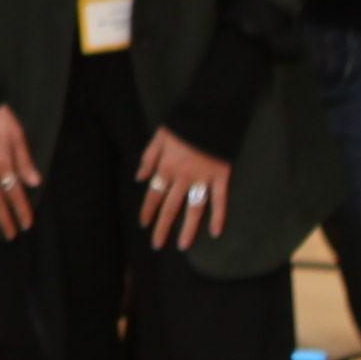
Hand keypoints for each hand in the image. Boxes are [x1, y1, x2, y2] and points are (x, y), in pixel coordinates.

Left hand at [134, 126, 234, 253]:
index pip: (154, 195)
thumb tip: (139, 178)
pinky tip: (215, 232)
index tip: (143, 225)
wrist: (210, 113)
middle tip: (157, 245)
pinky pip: (220, 200)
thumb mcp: (159, 137)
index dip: (148, 211)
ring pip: (194, 209)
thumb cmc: (183, 124)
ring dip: (188, 229)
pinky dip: (218, 216)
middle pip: (171, 207)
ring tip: (183, 246)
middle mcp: (183, 178)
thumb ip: (148, 159)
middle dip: (162, 227)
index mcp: (166, 167)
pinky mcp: (221, 177)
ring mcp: (203, 179)